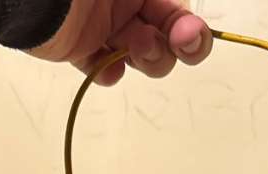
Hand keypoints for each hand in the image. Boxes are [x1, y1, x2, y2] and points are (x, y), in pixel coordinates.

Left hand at [30, 1, 211, 84]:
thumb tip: (183, 18)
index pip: (177, 7)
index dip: (189, 27)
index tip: (187, 39)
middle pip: (166, 32)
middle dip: (174, 45)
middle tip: (164, 45)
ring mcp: (101, 23)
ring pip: (140, 53)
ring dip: (146, 58)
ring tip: (130, 49)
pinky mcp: (78, 46)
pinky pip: (103, 67)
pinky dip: (110, 72)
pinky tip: (106, 67)